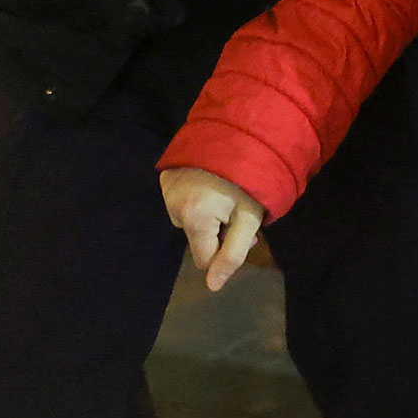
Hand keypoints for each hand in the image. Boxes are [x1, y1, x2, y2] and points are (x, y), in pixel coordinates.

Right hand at [162, 166, 266, 290]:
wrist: (241, 129)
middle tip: (239, 208)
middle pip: (197, 237)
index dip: (227, 249)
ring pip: (190, 219)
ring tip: (227, 191)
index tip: (244, 230)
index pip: (205, 258)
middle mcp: (172, 205)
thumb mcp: (250, 218)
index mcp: (193, 218)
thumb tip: (212, 287)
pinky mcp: (166, 175)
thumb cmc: (251, 178)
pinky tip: (211, 181)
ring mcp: (166, 188)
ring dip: (208, 213)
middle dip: (218, 230)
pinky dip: (196, 196)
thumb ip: (232, 254)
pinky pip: (181, 199)